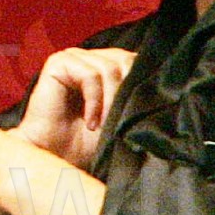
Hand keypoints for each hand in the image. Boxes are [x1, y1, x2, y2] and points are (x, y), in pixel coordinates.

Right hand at [11, 47, 137, 168]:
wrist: (54, 157)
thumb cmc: (86, 143)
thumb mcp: (119, 117)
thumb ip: (134, 95)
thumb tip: (160, 82)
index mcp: (106, 65)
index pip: (135, 60)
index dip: (139, 84)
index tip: (133, 117)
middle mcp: (90, 57)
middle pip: (126, 60)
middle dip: (124, 94)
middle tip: (115, 123)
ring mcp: (74, 57)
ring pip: (110, 68)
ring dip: (110, 102)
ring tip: (101, 126)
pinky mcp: (58, 62)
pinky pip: (90, 75)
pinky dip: (94, 102)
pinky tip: (90, 122)